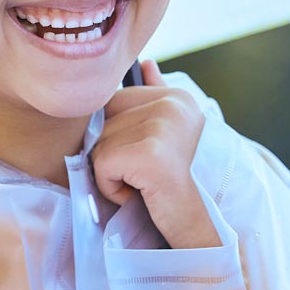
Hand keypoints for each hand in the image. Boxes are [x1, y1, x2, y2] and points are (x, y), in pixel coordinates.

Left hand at [94, 58, 215, 249]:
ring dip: (111, 174)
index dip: (115, 137)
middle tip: (142, 175)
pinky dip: (111, 188)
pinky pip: (102, 166)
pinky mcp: (151, 155)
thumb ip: (152, 99)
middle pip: (101, 121)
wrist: (191, 227)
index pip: (110, 102)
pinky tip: (140, 194)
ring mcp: (164, 128)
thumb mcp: (162, 134)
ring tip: (142, 184)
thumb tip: (146, 62)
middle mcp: (173, 105)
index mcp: (176, 96)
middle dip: (111, 154)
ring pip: (98, 145)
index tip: (145, 158)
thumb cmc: (169, 184)